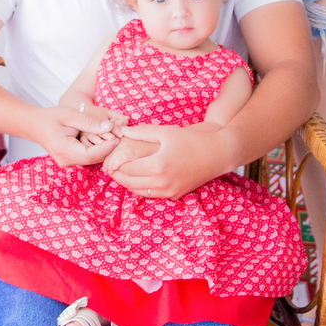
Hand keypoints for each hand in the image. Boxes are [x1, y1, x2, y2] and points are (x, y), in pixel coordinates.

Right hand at [34, 102, 121, 168]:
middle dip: (107, 149)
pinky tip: (101, 141)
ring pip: (91, 160)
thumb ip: (89, 122)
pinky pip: (86, 159)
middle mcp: (65, 160)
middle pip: (93, 159)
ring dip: (102, 150)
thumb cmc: (51, 117)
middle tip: (118, 137)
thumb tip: (109, 127)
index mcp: (64, 149)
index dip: (106, 148)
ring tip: (112, 137)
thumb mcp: (70, 115)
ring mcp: (67, 163)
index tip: (117, 138)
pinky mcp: (70, 162)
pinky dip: (95, 150)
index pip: (90, 155)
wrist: (36, 125)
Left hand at [103, 123, 236, 197]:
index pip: (126, 170)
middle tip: (109, 167)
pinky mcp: (175, 195)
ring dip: (128, 183)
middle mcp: (163, 182)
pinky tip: (138, 177)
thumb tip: (122, 131)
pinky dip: (141, 188)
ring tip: (121, 172)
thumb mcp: (166, 132)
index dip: (114, 165)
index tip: (108, 159)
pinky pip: (152, 195)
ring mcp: (170, 191)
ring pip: (139, 192)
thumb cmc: (192, 140)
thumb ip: (142, 132)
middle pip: (129, 184)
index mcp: (158, 166)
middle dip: (117, 176)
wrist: (218, 154)